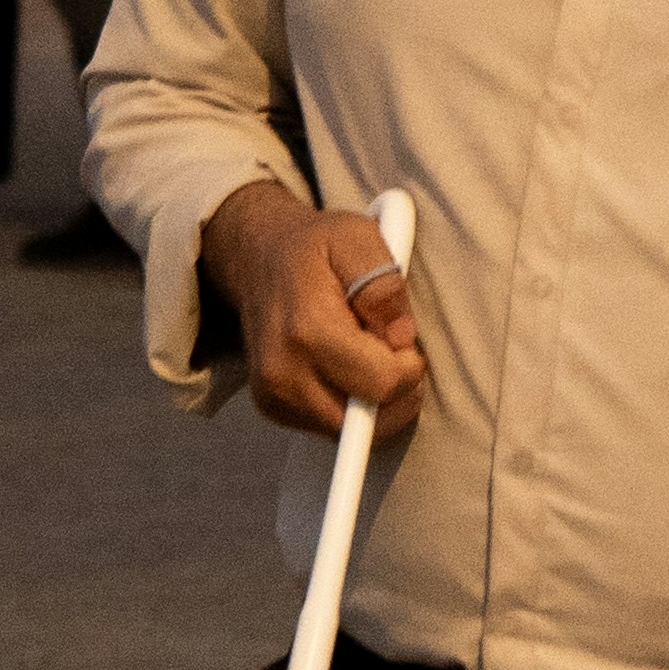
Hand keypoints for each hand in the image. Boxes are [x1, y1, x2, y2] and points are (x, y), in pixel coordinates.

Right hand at [200, 178, 427, 444]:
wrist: (258, 258)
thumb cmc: (315, 248)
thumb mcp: (358, 237)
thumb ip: (384, 283)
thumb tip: (401, 337)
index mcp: (307, 330)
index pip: (383, 384)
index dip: (410, 367)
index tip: (404, 338)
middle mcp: (283, 372)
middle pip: (370, 422)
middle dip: (395, 389)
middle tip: (388, 346)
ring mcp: (273, 396)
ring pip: (353, 432)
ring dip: (374, 401)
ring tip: (364, 352)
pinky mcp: (273, 408)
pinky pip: (332, 428)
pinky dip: (351, 405)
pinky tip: (345, 366)